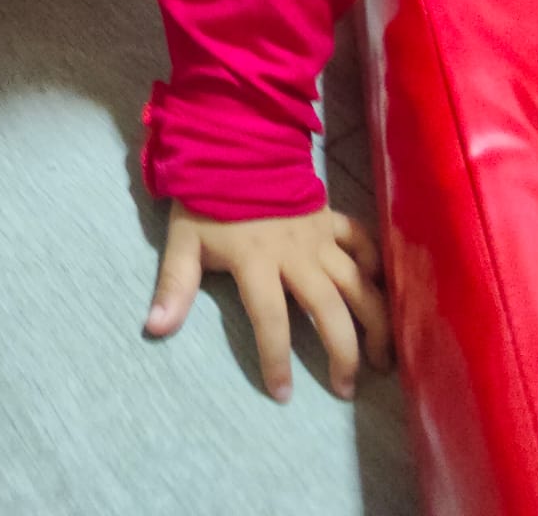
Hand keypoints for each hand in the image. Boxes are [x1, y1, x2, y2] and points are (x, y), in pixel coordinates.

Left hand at [145, 202, 390, 402]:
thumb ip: (174, 285)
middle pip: (328, 308)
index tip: (283, 394)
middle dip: (342, 351)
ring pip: (357, 282)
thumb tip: (154, 329)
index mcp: (256, 260)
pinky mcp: (331, 217)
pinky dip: (376, 264)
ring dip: (374, 319)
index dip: (276, 359)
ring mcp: (318, 235)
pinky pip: (362, 241)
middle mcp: (295, 253)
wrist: (236, 142)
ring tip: (382, 357)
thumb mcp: (183, 239)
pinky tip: (382, 289)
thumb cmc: (207, 197)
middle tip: (347, 386)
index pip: (270, 319)